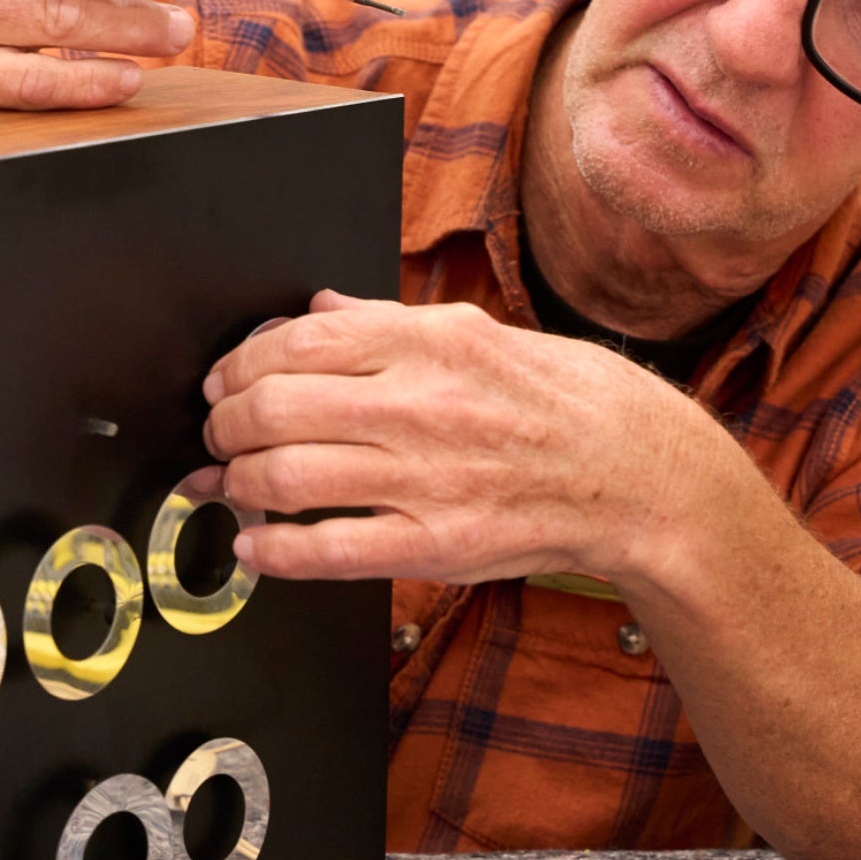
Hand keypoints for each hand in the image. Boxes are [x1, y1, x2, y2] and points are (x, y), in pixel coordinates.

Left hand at [199, 291, 736, 584]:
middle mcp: (422, 405)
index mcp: (430, 343)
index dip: (240, 364)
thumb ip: (387, 322)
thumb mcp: (479, 333)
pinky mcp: (437, 545)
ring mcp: (427, 479)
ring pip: (286, 477)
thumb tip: (317, 308)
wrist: (642, 476)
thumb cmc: (565, 401)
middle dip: (225, 424)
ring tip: (232, 484)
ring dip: (237, 483)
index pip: (297, 343)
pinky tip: (255, 546)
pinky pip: (327, 551)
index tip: (224, 382)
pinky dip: (272, 551)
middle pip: (275, 408)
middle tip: (219, 435)